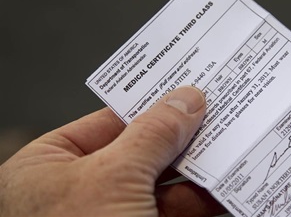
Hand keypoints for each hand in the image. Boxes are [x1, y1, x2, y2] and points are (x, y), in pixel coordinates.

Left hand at [0, 86, 225, 216]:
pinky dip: (203, 201)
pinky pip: (177, 211)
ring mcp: (114, 216)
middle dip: (183, 137)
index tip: (188, 90)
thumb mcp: (113, 178)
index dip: (153, 103)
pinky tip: (225, 186)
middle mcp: (82, 188)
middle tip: (219, 114)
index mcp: (52, 164)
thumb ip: (152, 135)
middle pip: (143, 149)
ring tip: (232, 147)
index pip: (112, 119)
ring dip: (200, 170)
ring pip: (165, 183)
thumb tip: (184, 101)